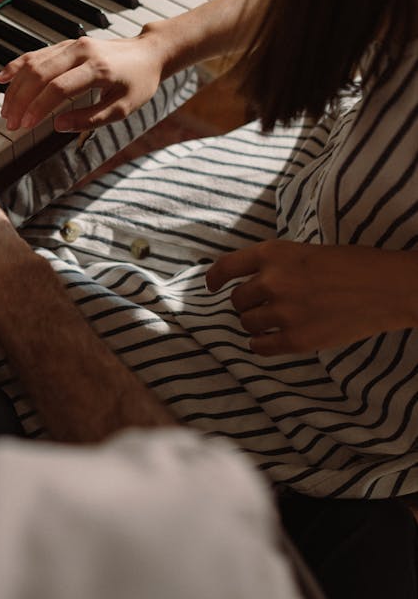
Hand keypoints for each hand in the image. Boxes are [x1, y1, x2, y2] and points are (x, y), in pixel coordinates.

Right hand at [0, 31, 165, 131]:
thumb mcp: (122, 108)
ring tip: (6, 110)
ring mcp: (72, 45)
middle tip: (10, 123)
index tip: (26, 126)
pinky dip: (18, 66)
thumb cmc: (138, 83)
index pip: (59, 88)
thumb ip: (90, 118)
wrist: (147, 53)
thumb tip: (58, 126)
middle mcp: (82, 52)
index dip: (38, 108)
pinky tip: (3, 78)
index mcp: (98, 69)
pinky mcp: (66, 44)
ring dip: (16, 87)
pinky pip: (37, 54)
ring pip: (34, 62)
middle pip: (40, 73)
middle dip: (21, 100)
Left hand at [206, 240, 417, 355]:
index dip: (214, 278)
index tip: (211, 286)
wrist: (386, 288)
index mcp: (273, 253)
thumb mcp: (305, 251)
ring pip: (247, 324)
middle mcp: (272, 280)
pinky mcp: (296, 339)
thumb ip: (275, 264)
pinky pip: (260, 347)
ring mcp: (283, 311)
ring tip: (275, 321)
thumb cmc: (351, 265)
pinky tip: (271, 340)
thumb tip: (248, 282)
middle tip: (264, 306)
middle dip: (247, 305)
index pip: (226, 266)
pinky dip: (261, 345)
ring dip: (255, 324)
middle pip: (237, 301)